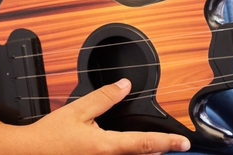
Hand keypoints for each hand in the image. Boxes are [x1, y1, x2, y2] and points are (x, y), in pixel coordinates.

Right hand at [0, 78, 189, 154]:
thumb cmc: (48, 137)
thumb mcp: (77, 111)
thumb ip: (104, 97)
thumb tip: (124, 85)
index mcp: (105, 146)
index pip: (143, 143)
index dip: (167, 142)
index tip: (184, 142)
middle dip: (159, 151)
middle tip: (176, 145)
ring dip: (143, 153)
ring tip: (157, 146)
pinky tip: (130, 149)